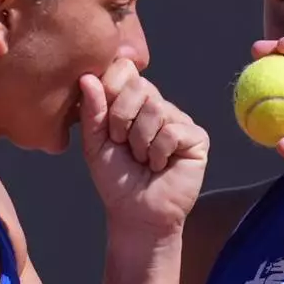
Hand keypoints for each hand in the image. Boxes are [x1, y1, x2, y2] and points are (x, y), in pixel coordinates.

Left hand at [79, 60, 209, 236]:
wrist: (136, 213)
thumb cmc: (116, 179)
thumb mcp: (94, 143)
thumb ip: (92, 110)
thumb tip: (87, 78)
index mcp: (132, 101)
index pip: (125, 70)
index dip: (111, 90)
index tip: (106, 122)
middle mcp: (158, 105)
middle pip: (139, 86)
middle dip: (121, 120)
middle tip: (122, 145)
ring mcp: (179, 120)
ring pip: (155, 109)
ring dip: (140, 142)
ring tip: (142, 159)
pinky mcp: (197, 138)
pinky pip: (172, 131)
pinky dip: (158, 153)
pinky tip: (160, 166)